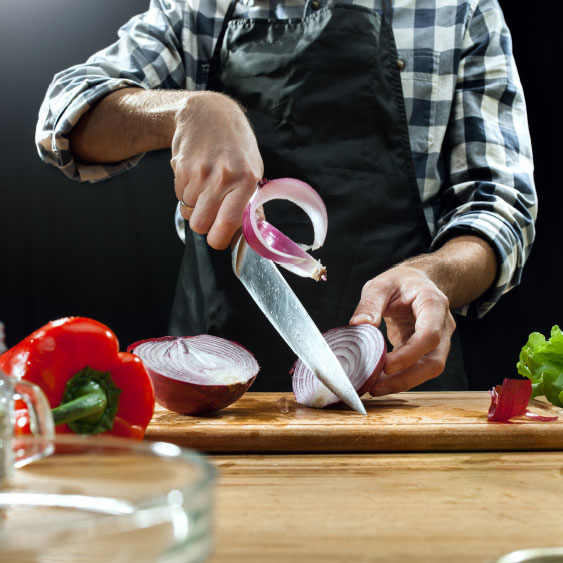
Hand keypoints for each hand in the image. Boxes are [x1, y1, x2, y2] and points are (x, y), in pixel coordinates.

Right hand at [171, 92, 263, 249]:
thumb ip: (251, 205)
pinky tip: (196, 178)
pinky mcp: (181, 168)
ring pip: (188, 213)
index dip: (219, 240)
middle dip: (204, 226)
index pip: (226, 225)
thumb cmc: (236, 146)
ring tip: (206, 188)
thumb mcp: (253, 172)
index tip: (220, 239)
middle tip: (212, 214)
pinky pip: (179, 197)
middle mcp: (222, 177)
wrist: (208, 114)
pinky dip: (186, 194)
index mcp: (246, 181)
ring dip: (195, 208)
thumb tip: (249, 236)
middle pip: (200, 225)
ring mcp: (199, 172)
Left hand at [350, 265, 455, 394]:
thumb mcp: (380, 285)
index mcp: (433, 304)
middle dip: (407, 378)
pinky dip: (399, 378)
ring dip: (403, 382)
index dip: (410, 354)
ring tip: (374, 388)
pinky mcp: (426, 351)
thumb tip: (359, 325)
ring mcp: (438, 340)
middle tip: (376, 387)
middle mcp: (442, 325)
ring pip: (428, 370)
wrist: (415, 282)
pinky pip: (417, 369)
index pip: (430, 335)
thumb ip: (370, 303)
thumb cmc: (400, 282)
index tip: (386, 366)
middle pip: (434, 361)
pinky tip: (378, 382)